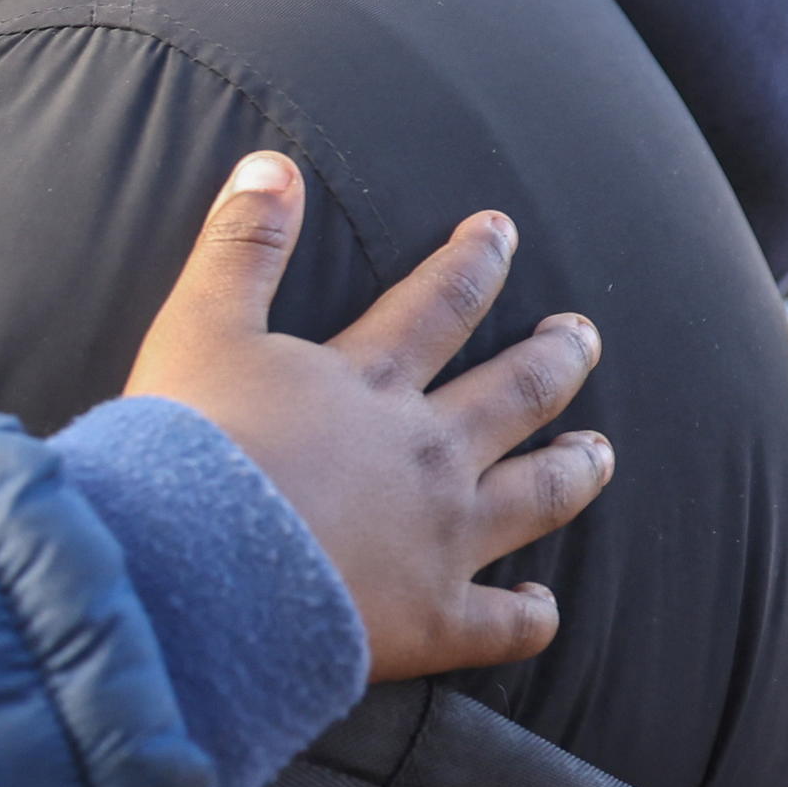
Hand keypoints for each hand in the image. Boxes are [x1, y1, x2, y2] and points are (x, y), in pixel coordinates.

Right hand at [121, 153, 610, 682]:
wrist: (190, 567)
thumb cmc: (188, 448)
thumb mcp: (199, 327)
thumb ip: (240, 246)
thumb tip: (273, 164)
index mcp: (373, 381)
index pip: (440, 304)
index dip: (474, 262)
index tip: (500, 231)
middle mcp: (426, 452)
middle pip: (515, 394)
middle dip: (555, 359)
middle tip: (582, 336)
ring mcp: (441, 538)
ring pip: (536, 496)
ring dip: (574, 470)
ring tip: (599, 451)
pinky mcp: (432, 620)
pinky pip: (504, 622)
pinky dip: (531, 612)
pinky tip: (543, 602)